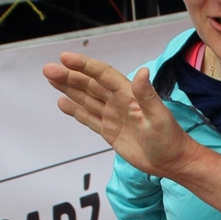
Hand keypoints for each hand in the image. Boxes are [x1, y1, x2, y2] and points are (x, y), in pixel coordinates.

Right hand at [42, 53, 194, 178]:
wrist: (172, 161)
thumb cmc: (170, 139)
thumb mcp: (159, 117)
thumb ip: (147, 96)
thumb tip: (142, 73)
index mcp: (129, 94)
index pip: (102, 75)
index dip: (84, 66)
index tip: (65, 58)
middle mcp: (118, 101)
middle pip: (89, 84)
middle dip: (69, 76)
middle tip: (48, 69)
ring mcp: (113, 116)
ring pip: (86, 98)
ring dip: (68, 88)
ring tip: (50, 78)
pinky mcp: (109, 131)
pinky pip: (88, 117)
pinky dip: (75, 110)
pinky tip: (62, 102)